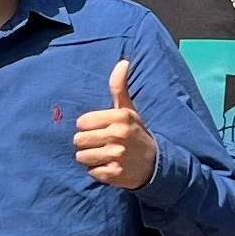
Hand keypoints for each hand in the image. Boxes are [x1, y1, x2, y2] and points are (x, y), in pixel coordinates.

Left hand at [74, 59, 157, 189]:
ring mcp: (117, 155)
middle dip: (87, 143)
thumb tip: (123, 61)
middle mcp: (118, 135)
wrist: (155, 164)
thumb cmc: (136, 133)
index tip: (100, 130)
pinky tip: (110, 167)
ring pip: (82, 157)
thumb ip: (119, 87)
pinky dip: (98, 172)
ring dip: (90, 158)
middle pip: (79, 140)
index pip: (82, 122)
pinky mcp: (115, 174)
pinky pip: (92, 172)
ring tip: (104, 155)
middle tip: (102, 144)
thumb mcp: (129, 110)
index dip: (87, 127)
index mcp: (119, 117)